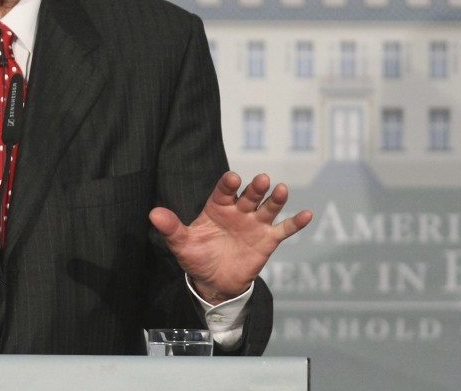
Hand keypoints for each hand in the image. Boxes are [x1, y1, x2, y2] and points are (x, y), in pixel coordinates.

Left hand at [149, 171, 312, 304]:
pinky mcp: (268, 240)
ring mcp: (255, 224)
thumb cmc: (197, 257)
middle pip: (250, 196)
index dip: (228, 184)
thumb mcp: (181, 244)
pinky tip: (306, 214)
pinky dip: (295, 222)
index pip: (224, 191)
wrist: (214, 282)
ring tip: (282, 190)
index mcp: (217, 207)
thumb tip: (153, 213)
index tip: (233, 178)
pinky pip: (284, 230)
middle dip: (255, 188)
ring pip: (268, 208)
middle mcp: (238, 211)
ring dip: (275, 199)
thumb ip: (171, 227)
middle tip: (261, 180)